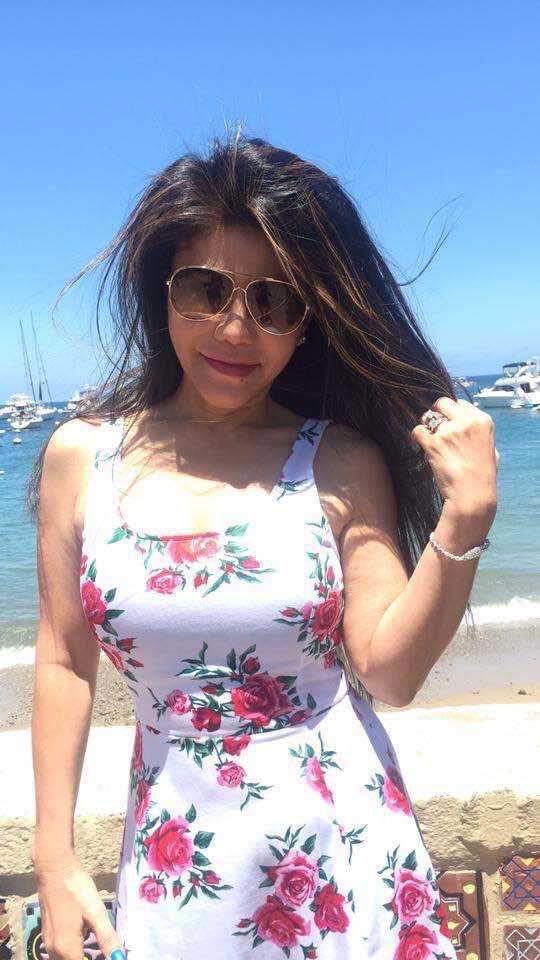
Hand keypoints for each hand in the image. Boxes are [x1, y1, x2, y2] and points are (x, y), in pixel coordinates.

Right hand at [33, 851, 124, 959]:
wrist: (54, 869)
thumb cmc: (76, 890)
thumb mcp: (95, 912)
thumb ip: (107, 938)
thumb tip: (119, 957)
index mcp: (67, 949)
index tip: (108, 954)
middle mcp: (54, 950)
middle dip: (89, 958)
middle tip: (105, 950)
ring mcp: (48, 942)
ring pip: (65, 959)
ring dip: (81, 956)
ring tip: (97, 946)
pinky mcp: (47, 933)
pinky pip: (60, 951)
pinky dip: (73, 950)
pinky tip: (85, 935)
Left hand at [410, 396, 498, 518]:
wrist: (472, 495)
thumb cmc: (482, 476)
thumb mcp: (492, 450)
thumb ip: (479, 434)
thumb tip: (469, 427)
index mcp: (482, 421)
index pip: (460, 403)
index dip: (452, 412)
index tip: (449, 422)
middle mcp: (466, 422)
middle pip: (442, 403)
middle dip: (436, 412)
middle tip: (434, 426)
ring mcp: (449, 432)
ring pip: (427, 417)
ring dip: (426, 427)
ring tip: (430, 440)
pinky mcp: (433, 443)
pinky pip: (417, 431)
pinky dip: (416, 437)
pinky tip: (420, 444)